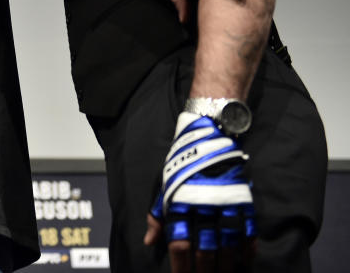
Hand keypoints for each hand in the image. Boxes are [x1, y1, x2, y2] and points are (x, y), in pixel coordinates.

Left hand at [144, 112, 255, 271]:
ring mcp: (225, 204)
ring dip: (225, 267)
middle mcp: (202, 206)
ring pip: (227, 246)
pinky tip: (243, 263)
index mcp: (179, 203)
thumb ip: (156, 215)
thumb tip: (148, 242)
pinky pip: (248, 232)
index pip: (179, 245)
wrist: (209, 137)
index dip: (181, 267)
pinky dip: (247, 251)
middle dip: (203, 272)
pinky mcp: (244, 201)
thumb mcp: (164, 186)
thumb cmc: (182, 164)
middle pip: (204, 250)